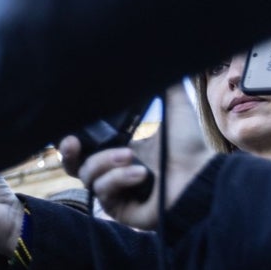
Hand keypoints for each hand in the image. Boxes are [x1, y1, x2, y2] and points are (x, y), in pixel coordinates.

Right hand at [60, 84, 210, 229]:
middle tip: (73, 142)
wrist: (202, 179)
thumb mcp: (176, 112)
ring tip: (130, 157)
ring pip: (87, 176)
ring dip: (105, 164)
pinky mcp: (119, 209)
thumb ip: (167, 89)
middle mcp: (112, 171)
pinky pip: (104, 192)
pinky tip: (139, 174)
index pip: (83, 146)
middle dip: (68, 153)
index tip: (70, 129)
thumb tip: (160, 60)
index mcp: (118, 149)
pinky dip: (118, 179)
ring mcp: (114, 191)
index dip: (71, 138)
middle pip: (73, 164)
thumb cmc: (190, 150)